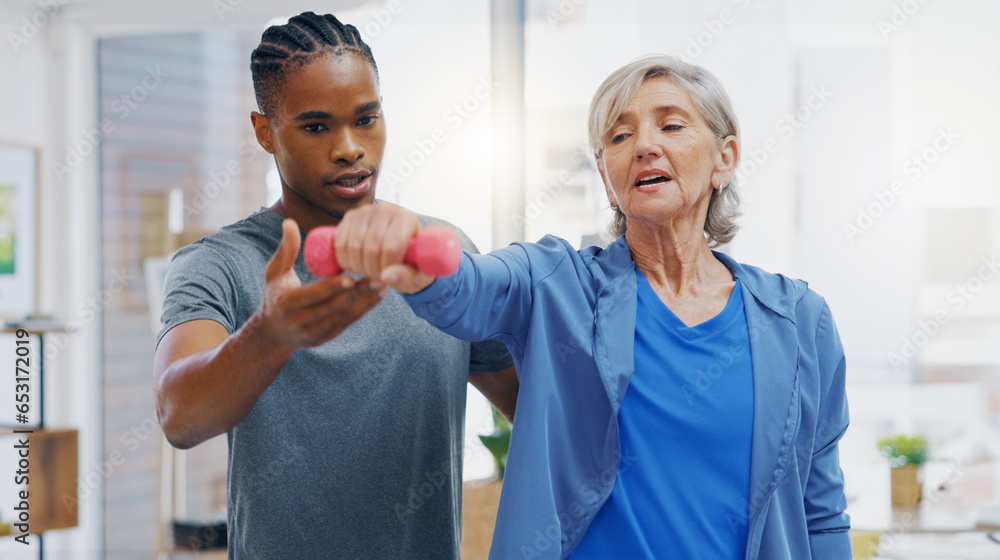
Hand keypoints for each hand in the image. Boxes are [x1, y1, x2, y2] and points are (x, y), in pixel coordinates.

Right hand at [257, 219, 385, 350]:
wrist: (273, 333)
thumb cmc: (275, 294)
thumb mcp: (274, 273)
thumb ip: (286, 250)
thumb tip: (289, 222)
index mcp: (286, 303)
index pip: (313, 294)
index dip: (332, 287)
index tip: (351, 276)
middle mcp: (300, 321)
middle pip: (333, 307)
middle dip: (357, 293)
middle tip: (378, 278)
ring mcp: (314, 332)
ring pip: (343, 316)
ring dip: (365, 301)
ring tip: (382, 284)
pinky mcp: (326, 337)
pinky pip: (348, 322)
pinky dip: (364, 309)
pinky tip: (377, 296)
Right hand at [333, 203, 436, 293]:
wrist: (398, 246)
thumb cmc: (411, 262)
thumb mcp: (417, 273)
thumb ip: (407, 277)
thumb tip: (386, 277)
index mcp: (406, 219)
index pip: (391, 248)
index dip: (386, 269)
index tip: (388, 277)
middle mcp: (385, 209)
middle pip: (371, 249)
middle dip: (371, 270)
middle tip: (377, 278)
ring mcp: (365, 211)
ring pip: (353, 246)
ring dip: (357, 267)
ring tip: (368, 271)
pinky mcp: (350, 216)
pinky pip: (340, 243)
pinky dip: (344, 260)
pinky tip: (355, 265)